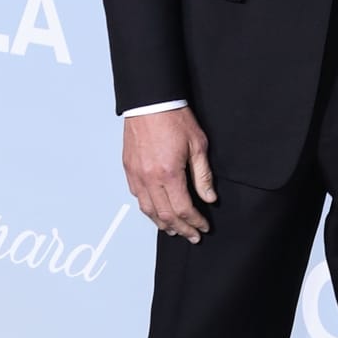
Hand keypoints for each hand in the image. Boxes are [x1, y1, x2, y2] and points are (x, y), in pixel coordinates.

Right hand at [123, 106, 216, 241]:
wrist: (150, 101)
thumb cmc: (174, 118)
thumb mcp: (198, 146)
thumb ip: (203, 176)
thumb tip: (209, 198)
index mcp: (169, 173)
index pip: (183, 209)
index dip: (195, 222)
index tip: (203, 227)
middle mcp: (149, 177)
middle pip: (165, 215)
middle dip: (181, 228)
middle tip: (192, 236)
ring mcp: (136, 174)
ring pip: (147, 209)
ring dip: (162, 223)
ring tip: (174, 229)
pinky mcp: (128, 168)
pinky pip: (137, 196)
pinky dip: (148, 208)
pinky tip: (156, 211)